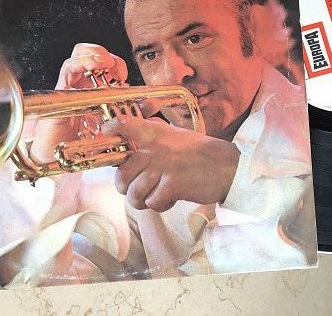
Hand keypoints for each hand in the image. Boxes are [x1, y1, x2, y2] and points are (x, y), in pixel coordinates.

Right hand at [28, 43, 128, 162]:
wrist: (63, 158)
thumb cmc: (85, 144)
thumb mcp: (115, 127)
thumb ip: (135, 115)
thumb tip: (153, 104)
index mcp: (96, 89)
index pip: (106, 65)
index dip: (117, 64)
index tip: (124, 76)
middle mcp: (83, 84)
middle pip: (92, 54)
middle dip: (106, 55)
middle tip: (115, 69)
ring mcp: (71, 85)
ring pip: (79, 54)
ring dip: (95, 53)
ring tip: (105, 62)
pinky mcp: (60, 91)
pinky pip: (69, 69)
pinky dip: (82, 62)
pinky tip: (93, 65)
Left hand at [101, 116, 239, 211]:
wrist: (227, 167)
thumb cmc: (200, 153)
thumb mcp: (175, 135)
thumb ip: (152, 135)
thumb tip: (127, 133)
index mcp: (155, 133)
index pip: (125, 124)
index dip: (110, 130)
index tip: (104, 133)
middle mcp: (155, 148)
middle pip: (121, 176)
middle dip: (127, 189)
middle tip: (140, 189)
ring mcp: (163, 166)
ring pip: (134, 194)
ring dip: (145, 201)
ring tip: (158, 195)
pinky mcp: (173, 184)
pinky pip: (153, 203)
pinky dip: (161, 206)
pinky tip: (172, 198)